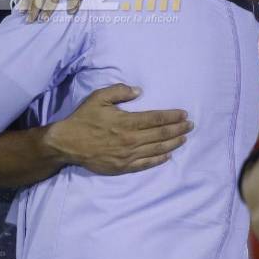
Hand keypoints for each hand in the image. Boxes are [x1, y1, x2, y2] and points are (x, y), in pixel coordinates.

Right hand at [41, 84, 191, 174]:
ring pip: (156, 149)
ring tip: (184, 138)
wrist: (67, 143)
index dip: (172, 117)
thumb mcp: (98, 98)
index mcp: (126, 122)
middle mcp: (130, 140)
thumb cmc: (84, 118)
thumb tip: (139, 91)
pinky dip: (158, 159)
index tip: (184, 114)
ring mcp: (127, 155)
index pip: (156, 119)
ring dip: (173, 144)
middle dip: (178, 129)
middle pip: (160, 135)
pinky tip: (167, 155)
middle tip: (190, 126)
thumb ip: (119, 92)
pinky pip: (145, 164)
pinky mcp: (122, 167)